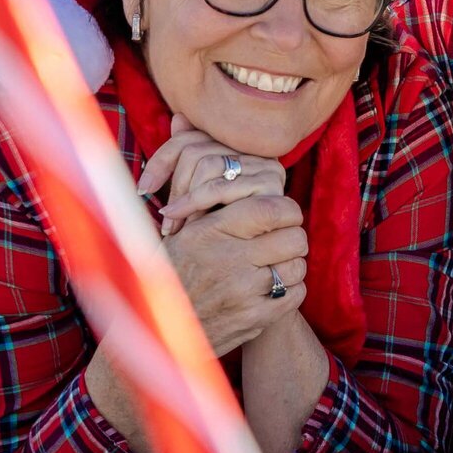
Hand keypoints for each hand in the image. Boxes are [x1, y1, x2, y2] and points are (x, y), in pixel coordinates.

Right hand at [137, 119, 306, 358]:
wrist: (155, 334)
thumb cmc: (167, 269)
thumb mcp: (175, 223)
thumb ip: (192, 175)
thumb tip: (181, 118)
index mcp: (210, 230)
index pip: (272, 207)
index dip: (285, 209)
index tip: (280, 214)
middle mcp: (229, 259)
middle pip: (294, 236)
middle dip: (292, 237)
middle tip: (282, 240)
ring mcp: (243, 292)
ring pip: (297, 266)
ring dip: (291, 264)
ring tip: (275, 264)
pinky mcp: (254, 320)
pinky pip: (293, 295)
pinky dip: (289, 290)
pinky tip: (272, 288)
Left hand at [139, 118, 286, 232]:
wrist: (253, 258)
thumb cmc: (221, 224)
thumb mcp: (199, 192)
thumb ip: (188, 157)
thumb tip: (179, 118)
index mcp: (236, 145)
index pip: (189, 139)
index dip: (161, 161)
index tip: (144, 188)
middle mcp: (253, 149)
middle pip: (196, 151)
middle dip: (174, 187)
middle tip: (165, 218)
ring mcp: (264, 164)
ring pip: (206, 165)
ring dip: (184, 200)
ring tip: (174, 225)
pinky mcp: (269, 184)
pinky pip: (221, 187)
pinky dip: (196, 205)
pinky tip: (186, 221)